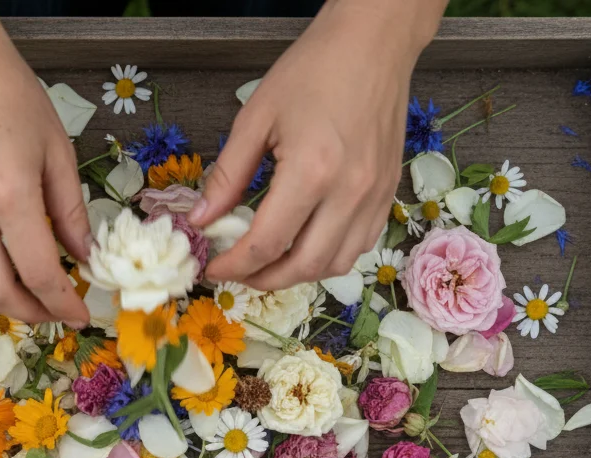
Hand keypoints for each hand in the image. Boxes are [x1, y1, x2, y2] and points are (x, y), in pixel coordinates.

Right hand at [0, 0, 90, 325]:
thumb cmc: (12, 98)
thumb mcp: (58, 151)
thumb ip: (70, 212)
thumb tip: (83, 257)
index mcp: (9, 195)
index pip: (40, 273)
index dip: (64, 304)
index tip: (80, 315)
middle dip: (31, 313)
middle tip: (54, 311)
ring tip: (25, 300)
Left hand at [191, 0, 444, 290]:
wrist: (374, 45)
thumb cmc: (313, 70)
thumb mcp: (256, 117)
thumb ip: (227, 175)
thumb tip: (202, 219)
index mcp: (312, 172)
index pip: (267, 243)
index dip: (234, 265)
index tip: (213, 266)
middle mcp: (350, 193)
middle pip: (304, 266)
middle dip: (263, 279)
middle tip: (237, 272)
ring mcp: (375, 197)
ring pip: (336, 264)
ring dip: (298, 274)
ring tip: (269, 263)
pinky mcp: (388, 194)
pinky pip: (360, 245)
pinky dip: (329, 257)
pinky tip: (306, 244)